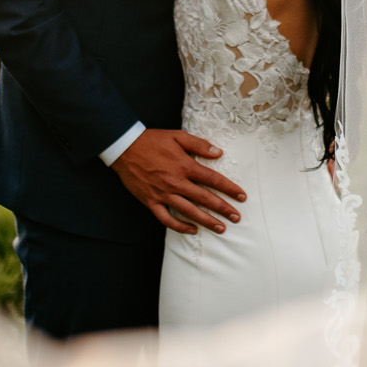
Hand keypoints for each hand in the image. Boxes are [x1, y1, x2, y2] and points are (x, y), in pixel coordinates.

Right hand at [112, 127, 244, 234]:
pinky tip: (192, 230)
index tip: (241, 197)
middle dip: (223, 209)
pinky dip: (180, 227)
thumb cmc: (152, 141)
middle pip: (205, 199)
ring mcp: (163, 194)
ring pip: (189, 211)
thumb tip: (219, 153)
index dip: (229, 189)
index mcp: (184, 166)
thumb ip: (199, 144)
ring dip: (206, 221)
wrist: (124, 148)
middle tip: (236, 218)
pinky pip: (167, 219)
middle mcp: (176, 182)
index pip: (213, 180)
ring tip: (221, 228)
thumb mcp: (177, 136)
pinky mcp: (151, 201)